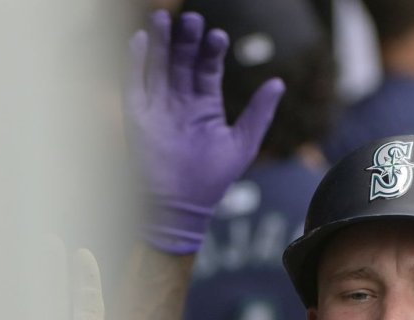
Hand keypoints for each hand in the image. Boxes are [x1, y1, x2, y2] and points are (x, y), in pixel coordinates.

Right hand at [128, 11, 284, 253]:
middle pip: (182, 62)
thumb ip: (259, 113)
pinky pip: (135, 83)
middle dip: (186, 41)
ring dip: (160, 43)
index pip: (207, 70)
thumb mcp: (242, 143)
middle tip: (193, 19)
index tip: (218, 36)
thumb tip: (279, 82)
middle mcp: (180, 103)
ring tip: (164, 16)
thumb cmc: (213, 180)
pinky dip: (136, 62)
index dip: (211, 52)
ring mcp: (158, 108)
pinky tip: (141, 39)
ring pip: (158, 66)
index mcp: (205, 107)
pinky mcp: (137, 117)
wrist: (181, 207)